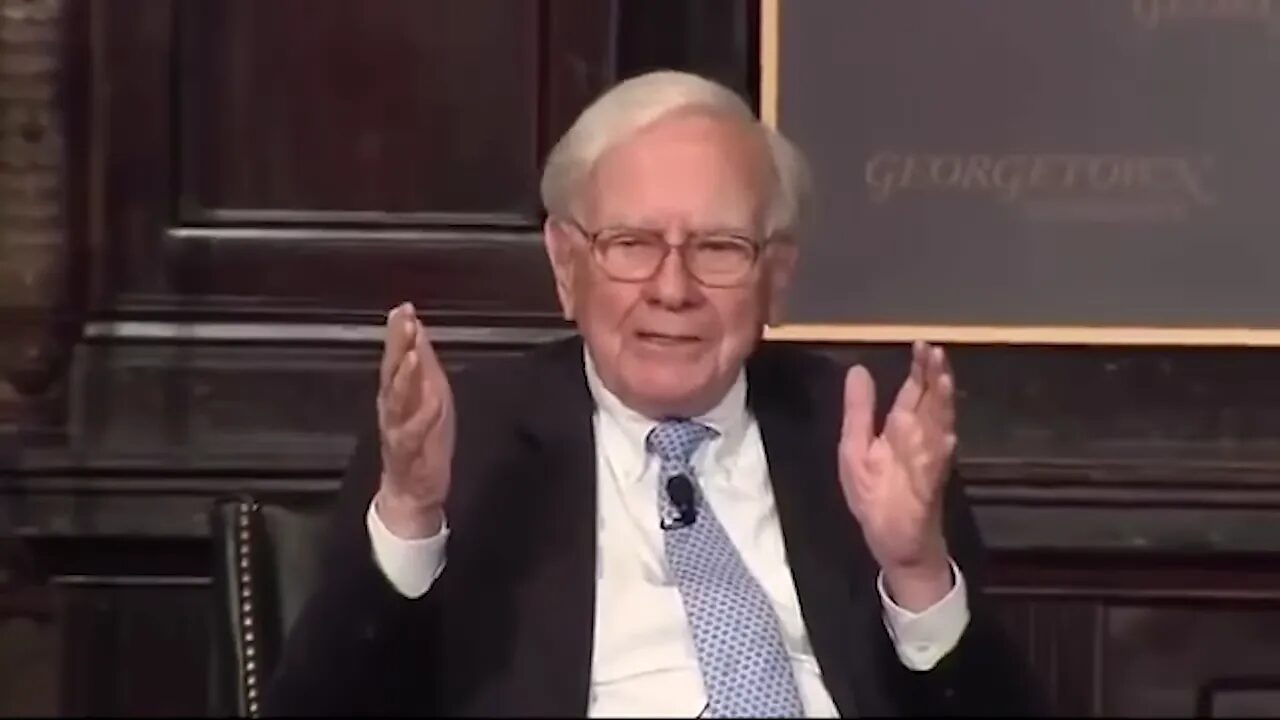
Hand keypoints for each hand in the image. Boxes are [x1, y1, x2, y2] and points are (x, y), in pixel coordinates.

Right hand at [374, 302, 454, 537]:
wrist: (413, 490)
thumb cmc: (422, 440)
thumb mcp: (429, 393)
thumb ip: (423, 362)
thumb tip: (417, 326)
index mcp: (398, 391)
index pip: (396, 355)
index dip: (399, 331)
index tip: (404, 307)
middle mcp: (392, 407)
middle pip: (392, 371)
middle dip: (397, 344)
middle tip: (402, 320)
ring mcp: (398, 429)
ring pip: (397, 399)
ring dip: (404, 375)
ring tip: (411, 354)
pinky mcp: (408, 452)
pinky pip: (413, 432)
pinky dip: (423, 416)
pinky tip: (432, 400)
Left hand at [838, 341, 956, 609]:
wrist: (891, 544)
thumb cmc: (876, 497)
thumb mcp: (855, 448)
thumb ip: (858, 411)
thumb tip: (858, 369)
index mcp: (901, 432)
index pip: (914, 393)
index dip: (919, 370)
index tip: (923, 344)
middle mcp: (919, 443)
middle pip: (931, 404)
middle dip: (935, 379)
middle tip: (938, 352)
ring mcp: (925, 465)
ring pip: (938, 429)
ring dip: (943, 407)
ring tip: (944, 382)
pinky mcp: (925, 490)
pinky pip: (934, 469)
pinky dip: (941, 452)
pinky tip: (946, 435)